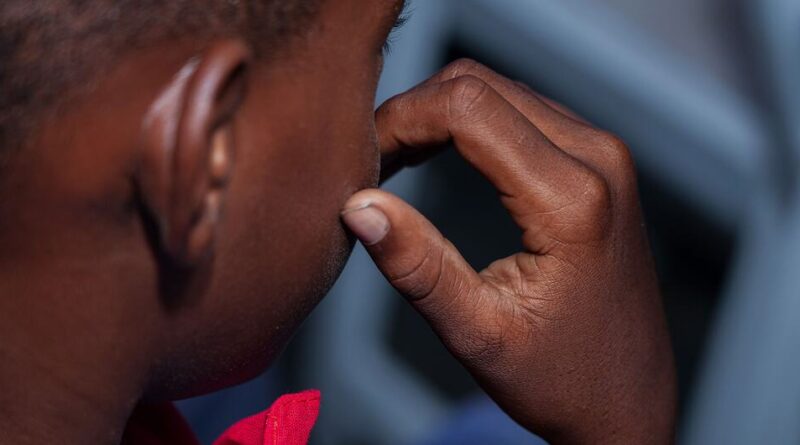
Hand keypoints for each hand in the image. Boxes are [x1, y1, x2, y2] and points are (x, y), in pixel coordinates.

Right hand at [342, 59, 675, 443]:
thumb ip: (417, 267)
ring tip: (396, 162)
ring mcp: (603, 153)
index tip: (365, 161)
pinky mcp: (597, 160)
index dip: (401, 120)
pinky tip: (437, 156)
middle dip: (413, 111)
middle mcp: (597, 158)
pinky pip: (521, 110)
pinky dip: (468, 121)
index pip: (466, 108)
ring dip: (437, 113)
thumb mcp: (479, 334)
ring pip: (498, 89)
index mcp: (572, 199)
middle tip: (373, 162)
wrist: (628, 398)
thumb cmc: (562, 380)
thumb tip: (359, 204)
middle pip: (479, 84)